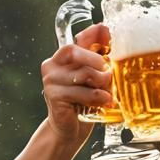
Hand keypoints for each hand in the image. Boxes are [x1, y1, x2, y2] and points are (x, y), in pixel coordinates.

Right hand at [40, 23, 112, 144]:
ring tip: (109, 93)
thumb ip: (98, 58)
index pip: (76, 40)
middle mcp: (52, 66)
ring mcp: (50, 81)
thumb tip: (105, 30)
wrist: (70, 129)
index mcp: (61, 58)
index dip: (91, 34)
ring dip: (101, 83)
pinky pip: (80, 92)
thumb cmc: (83, 102)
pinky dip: (96, 97)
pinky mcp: (53, 96)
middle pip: (74, 52)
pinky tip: (104, 102)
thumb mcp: (93, 79)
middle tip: (109, 71)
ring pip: (83, 73)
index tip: (105, 30)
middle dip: (96, 59)